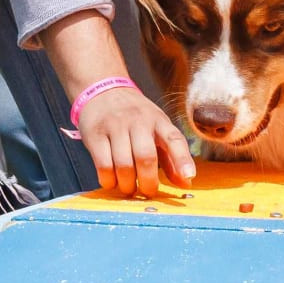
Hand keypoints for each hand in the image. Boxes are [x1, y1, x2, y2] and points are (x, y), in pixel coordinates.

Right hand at [74, 84, 195, 197]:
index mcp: (158, 121)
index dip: (182, 159)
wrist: (103, 90)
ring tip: (129, 188)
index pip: (174, 138)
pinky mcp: (95, 134)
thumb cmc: (135, 118)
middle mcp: (138, 121)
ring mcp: (115, 126)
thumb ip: (170, 157)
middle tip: (147, 192)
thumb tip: (186, 182)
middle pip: (146, 156)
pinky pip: (103, 165)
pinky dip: (109, 180)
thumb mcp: (157, 130)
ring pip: (123, 164)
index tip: (188, 176)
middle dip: (148, 182)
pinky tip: (112, 181)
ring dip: (127, 184)